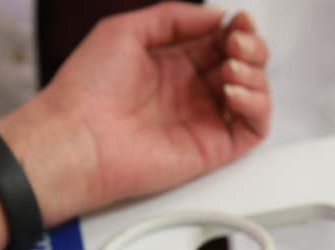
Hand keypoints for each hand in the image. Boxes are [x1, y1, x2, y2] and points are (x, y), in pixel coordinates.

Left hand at [0, 2, 269, 225]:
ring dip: (255, 74)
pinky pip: (253, 129)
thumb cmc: (87, 88)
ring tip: (231, 68)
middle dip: (250, 47)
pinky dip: (257, 106)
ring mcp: (202, 120)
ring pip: (254, 95)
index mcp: (170, 65)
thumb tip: (215, 16)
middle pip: (243, 65)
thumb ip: (172, 17)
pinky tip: (234, 92)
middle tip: (237, 42)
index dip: (236, 29)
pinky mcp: (211, 149)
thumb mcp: (125, 30)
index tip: (237, 19)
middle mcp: (189, 92)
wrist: (76, 136)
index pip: (220, 43)